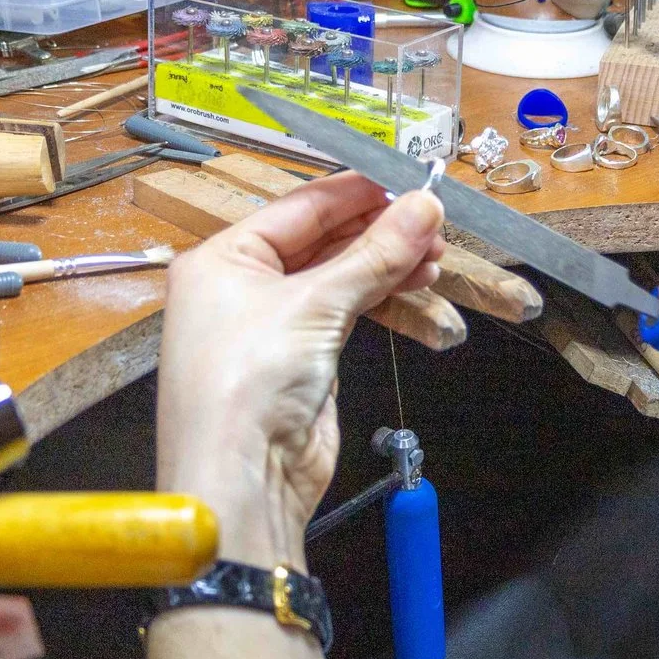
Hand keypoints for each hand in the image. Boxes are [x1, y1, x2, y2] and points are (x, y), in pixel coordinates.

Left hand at [155, 175, 444, 569]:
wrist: (242, 479)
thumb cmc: (246, 384)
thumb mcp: (315, 304)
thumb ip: (375, 254)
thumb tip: (423, 207)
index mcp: (221, 258)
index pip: (298, 207)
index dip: (356, 192)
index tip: (406, 178)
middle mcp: (240, 287)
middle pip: (321, 242)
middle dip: (378, 231)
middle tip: (432, 220)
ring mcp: (272, 325)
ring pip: (339, 279)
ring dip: (388, 266)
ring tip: (436, 254)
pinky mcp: (301, 360)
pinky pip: (347, 314)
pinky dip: (382, 299)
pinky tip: (417, 286)